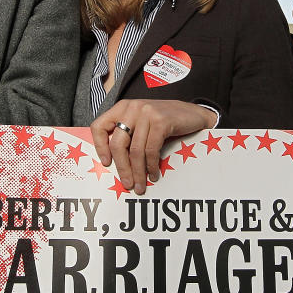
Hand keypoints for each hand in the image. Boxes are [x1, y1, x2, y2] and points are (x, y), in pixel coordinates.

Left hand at [90, 99, 216, 194]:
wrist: (194, 114)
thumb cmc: (166, 121)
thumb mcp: (142, 122)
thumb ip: (128, 134)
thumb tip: (114, 162)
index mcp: (123, 107)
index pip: (99, 126)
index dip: (99, 146)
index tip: (106, 163)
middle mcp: (132, 108)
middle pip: (117, 143)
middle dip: (122, 168)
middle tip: (127, 183)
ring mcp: (147, 113)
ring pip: (135, 150)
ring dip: (138, 172)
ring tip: (140, 185)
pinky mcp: (161, 121)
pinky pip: (151, 150)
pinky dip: (151, 166)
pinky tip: (153, 174)